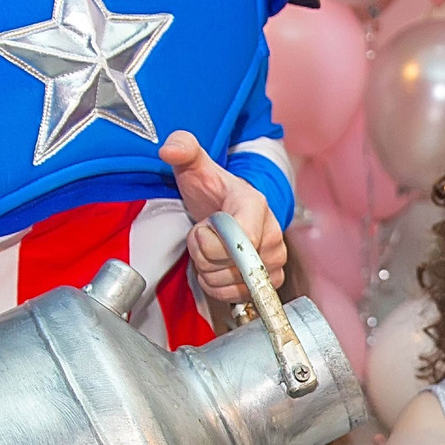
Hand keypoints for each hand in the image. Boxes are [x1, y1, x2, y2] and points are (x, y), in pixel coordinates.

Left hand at [162, 130, 286, 303]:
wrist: (227, 208)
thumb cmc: (212, 190)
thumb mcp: (194, 166)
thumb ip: (182, 149)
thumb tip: (170, 149)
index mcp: (255, 205)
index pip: (240, 239)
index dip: (210, 243)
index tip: (200, 227)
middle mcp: (272, 234)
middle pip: (230, 265)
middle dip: (204, 255)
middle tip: (204, 235)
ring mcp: (274, 259)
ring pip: (231, 283)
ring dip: (210, 271)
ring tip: (212, 249)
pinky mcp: (271, 280)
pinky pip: (239, 296)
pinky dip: (220, 286)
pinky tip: (217, 267)